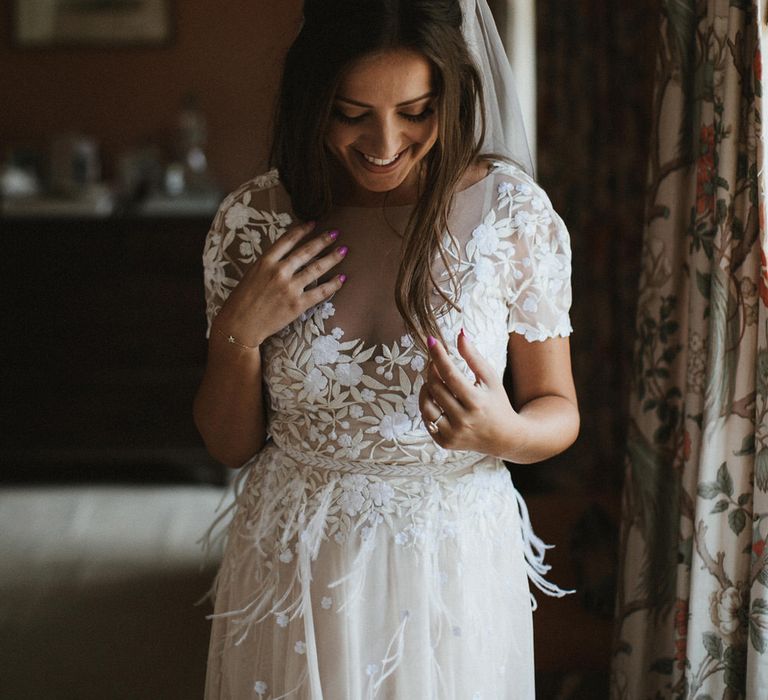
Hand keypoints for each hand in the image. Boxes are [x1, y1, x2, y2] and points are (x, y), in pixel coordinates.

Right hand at [212, 221, 347, 345]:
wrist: (240, 325)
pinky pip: (320, 292)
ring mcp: (289, 288)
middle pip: (306, 251)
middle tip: (336, 233)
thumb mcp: (252, 274)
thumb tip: (287, 256)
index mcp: (265, 261)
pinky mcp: (297, 304)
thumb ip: (269, 264)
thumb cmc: (242, 300)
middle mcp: (279, 271)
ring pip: (317, 269)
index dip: (302, 230)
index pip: (288, 240)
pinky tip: (342, 278)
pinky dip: (333, 284)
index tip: (314, 224)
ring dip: (332, 258)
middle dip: (323, 240)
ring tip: (343, 251)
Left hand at [418, 329, 522, 456]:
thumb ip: (474, 357)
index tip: (431, 340)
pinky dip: (427, 406)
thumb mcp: (490, 378)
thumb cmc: (497, 403)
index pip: (450, 374)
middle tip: (435, 362)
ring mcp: (453, 434)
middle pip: (435, 387)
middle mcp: (463, 420)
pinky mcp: (445, 443)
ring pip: (426, 404)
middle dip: (432, 370)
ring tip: (434, 381)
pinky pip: (426, 420)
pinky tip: (436, 399)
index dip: (438, 355)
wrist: (505, 437)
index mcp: (476, 402)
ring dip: (426, 388)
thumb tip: (460, 334)